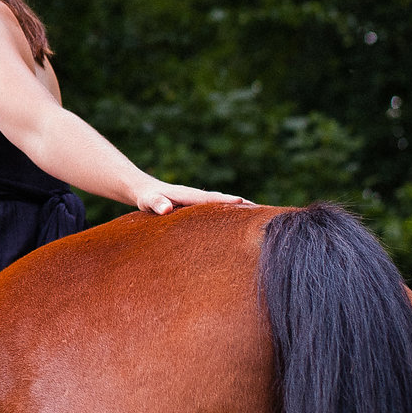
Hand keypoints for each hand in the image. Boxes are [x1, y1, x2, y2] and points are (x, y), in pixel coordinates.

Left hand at [134, 181, 251, 214]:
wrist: (144, 190)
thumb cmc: (145, 197)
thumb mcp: (147, 201)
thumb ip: (155, 204)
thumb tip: (166, 209)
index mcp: (188, 195)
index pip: (210, 199)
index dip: (226, 202)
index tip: (243, 203)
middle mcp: (198, 197)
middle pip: (224, 200)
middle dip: (243, 205)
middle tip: (266, 212)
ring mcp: (200, 202)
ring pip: (223, 204)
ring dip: (241, 209)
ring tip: (262, 217)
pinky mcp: (199, 207)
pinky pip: (218, 210)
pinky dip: (231, 214)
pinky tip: (241, 222)